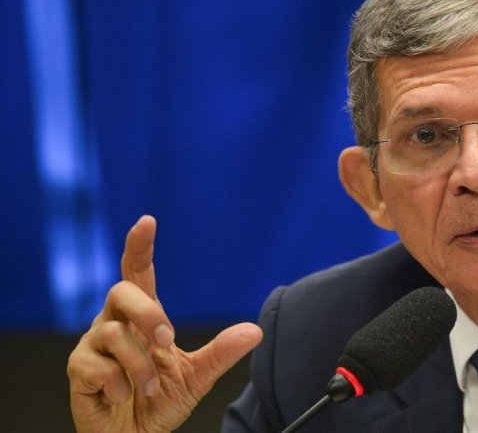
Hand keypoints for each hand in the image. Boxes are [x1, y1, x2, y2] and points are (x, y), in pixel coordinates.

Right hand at [67, 216, 262, 431]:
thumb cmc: (160, 401)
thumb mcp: (197, 376)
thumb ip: (222, 352)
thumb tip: (253, 331)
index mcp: (142, 317)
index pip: (137, 272)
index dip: (139, 246)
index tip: (147, 221)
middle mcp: (114, 323)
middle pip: (120, 292)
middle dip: (148, 313)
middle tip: (167, 340)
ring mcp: (92, 346)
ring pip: (113, 335)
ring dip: (140, 367)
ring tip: (149, 387)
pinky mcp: (78, 371)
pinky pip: (96, 367)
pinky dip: (119, 385)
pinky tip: (123, 395)